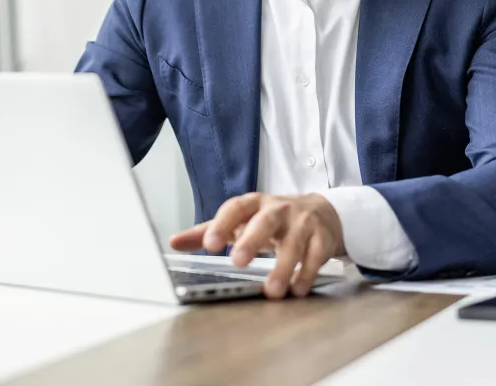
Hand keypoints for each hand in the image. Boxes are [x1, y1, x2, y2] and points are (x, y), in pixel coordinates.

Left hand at [169, 193, 344, 298]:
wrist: (322, 212)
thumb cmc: (272, 219)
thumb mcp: (242, 220)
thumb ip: (209, 231)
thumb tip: (174, 242)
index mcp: (254, 204)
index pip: (235, 208)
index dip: (221, 225)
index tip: (209, 245)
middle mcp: (278, 209)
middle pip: (265, 221)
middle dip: (252, 240)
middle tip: (238, 262)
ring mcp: (302, 222)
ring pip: (293, 242)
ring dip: (283, 267)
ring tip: (273, 291)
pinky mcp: (322, 237)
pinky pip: (315, 255)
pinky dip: (307, 273)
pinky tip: (298, 289)